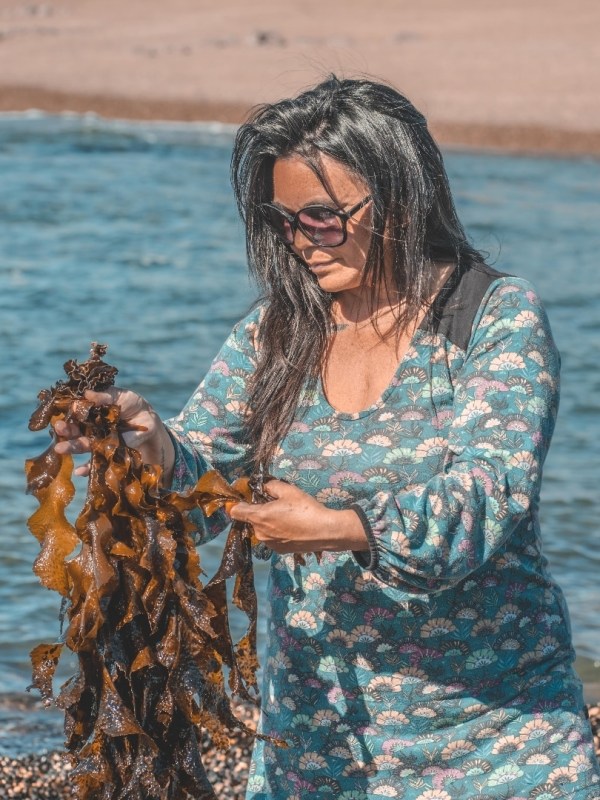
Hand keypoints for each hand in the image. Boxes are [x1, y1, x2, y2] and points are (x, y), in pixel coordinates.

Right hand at [53, 387, 174, 483]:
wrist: (148, 421)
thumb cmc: (132, 405)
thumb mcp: (121, 396)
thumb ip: (105, 396)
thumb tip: (87, 394)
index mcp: (91, 411)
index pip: (76, 412)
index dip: (69, 412)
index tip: (67, 410)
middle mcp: (90, 427)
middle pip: (75, 430)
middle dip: (66, 430)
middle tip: (58, 428)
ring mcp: (97, 441)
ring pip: (82, 445)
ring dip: (71, 447)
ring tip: (59, 448)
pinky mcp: (107, 453)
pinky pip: (96, 462)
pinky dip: (87, 468)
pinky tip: (79, 471)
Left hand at [228, 480, 368, 553]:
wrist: (324, 531)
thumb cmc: (305, 508)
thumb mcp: (288, 490)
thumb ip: (271, 486)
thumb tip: (265, 487)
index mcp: (259, 517)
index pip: (236, 512)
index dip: (238, 504)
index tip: (245, 498)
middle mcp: (260, 533)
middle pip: (252, 520)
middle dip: (260, 512)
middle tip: (278, 505)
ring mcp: (270, 544)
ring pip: (263, 529)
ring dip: (269, 523)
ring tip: (288, 517)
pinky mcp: (280, 551)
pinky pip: (272, 538)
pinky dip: (278, 532)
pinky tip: (293, 527)